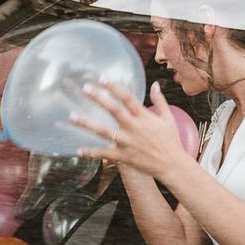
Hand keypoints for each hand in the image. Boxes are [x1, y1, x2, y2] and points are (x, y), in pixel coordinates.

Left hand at [70, 79, 188, 179]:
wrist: (173, 165)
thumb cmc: (171, 140)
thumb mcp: (168, 118)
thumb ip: (159, 100)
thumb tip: (155, 83)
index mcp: (144, 117)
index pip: (127, 98)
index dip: (114, 88)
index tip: (102, 78)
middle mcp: (134, 128)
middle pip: (114, 110)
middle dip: (99, 98)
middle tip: (85, 88)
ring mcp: (128, 143)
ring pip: (104, 131)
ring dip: (87, 123)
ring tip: (71, 116)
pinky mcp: (124, 157)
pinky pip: (104, 154)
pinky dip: (91, 153)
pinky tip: (78, 150)